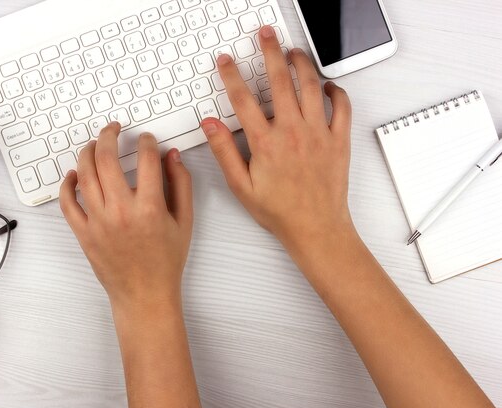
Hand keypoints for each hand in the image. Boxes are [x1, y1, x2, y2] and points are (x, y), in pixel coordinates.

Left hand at [59, 122, 192, 309]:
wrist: (145, 295)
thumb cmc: (166, 261)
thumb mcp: (184, 221)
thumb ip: (181, 185)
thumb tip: (172, 156)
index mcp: (149, 207)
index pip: (146, 158)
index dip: (146, 141)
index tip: (146, 139)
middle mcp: (121, 211)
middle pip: (106, 158)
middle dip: (109, 135)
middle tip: (113, 129)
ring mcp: (98, 222)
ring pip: (84, 174)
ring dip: (87, 152)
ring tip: (94, 145)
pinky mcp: (84, 233)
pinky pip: (68, 203)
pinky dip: (67, 184)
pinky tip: (74, 174)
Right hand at [201, 25, 353, 257]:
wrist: (315, 227)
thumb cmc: (280, 210)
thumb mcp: (240, 185)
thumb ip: (224, 151)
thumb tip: (211, 124)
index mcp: (266, 143)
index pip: (243, 99)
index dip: (232, 76)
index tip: (226, 61)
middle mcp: (293, 132)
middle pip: (280, 80)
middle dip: (270, 52)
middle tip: (266, 35)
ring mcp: (319, 133)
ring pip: (311, 85)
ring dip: (301, 63)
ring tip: (293, 50)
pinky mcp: (338, 139)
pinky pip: (341, 106)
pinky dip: (335, 90)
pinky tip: (327, 85)